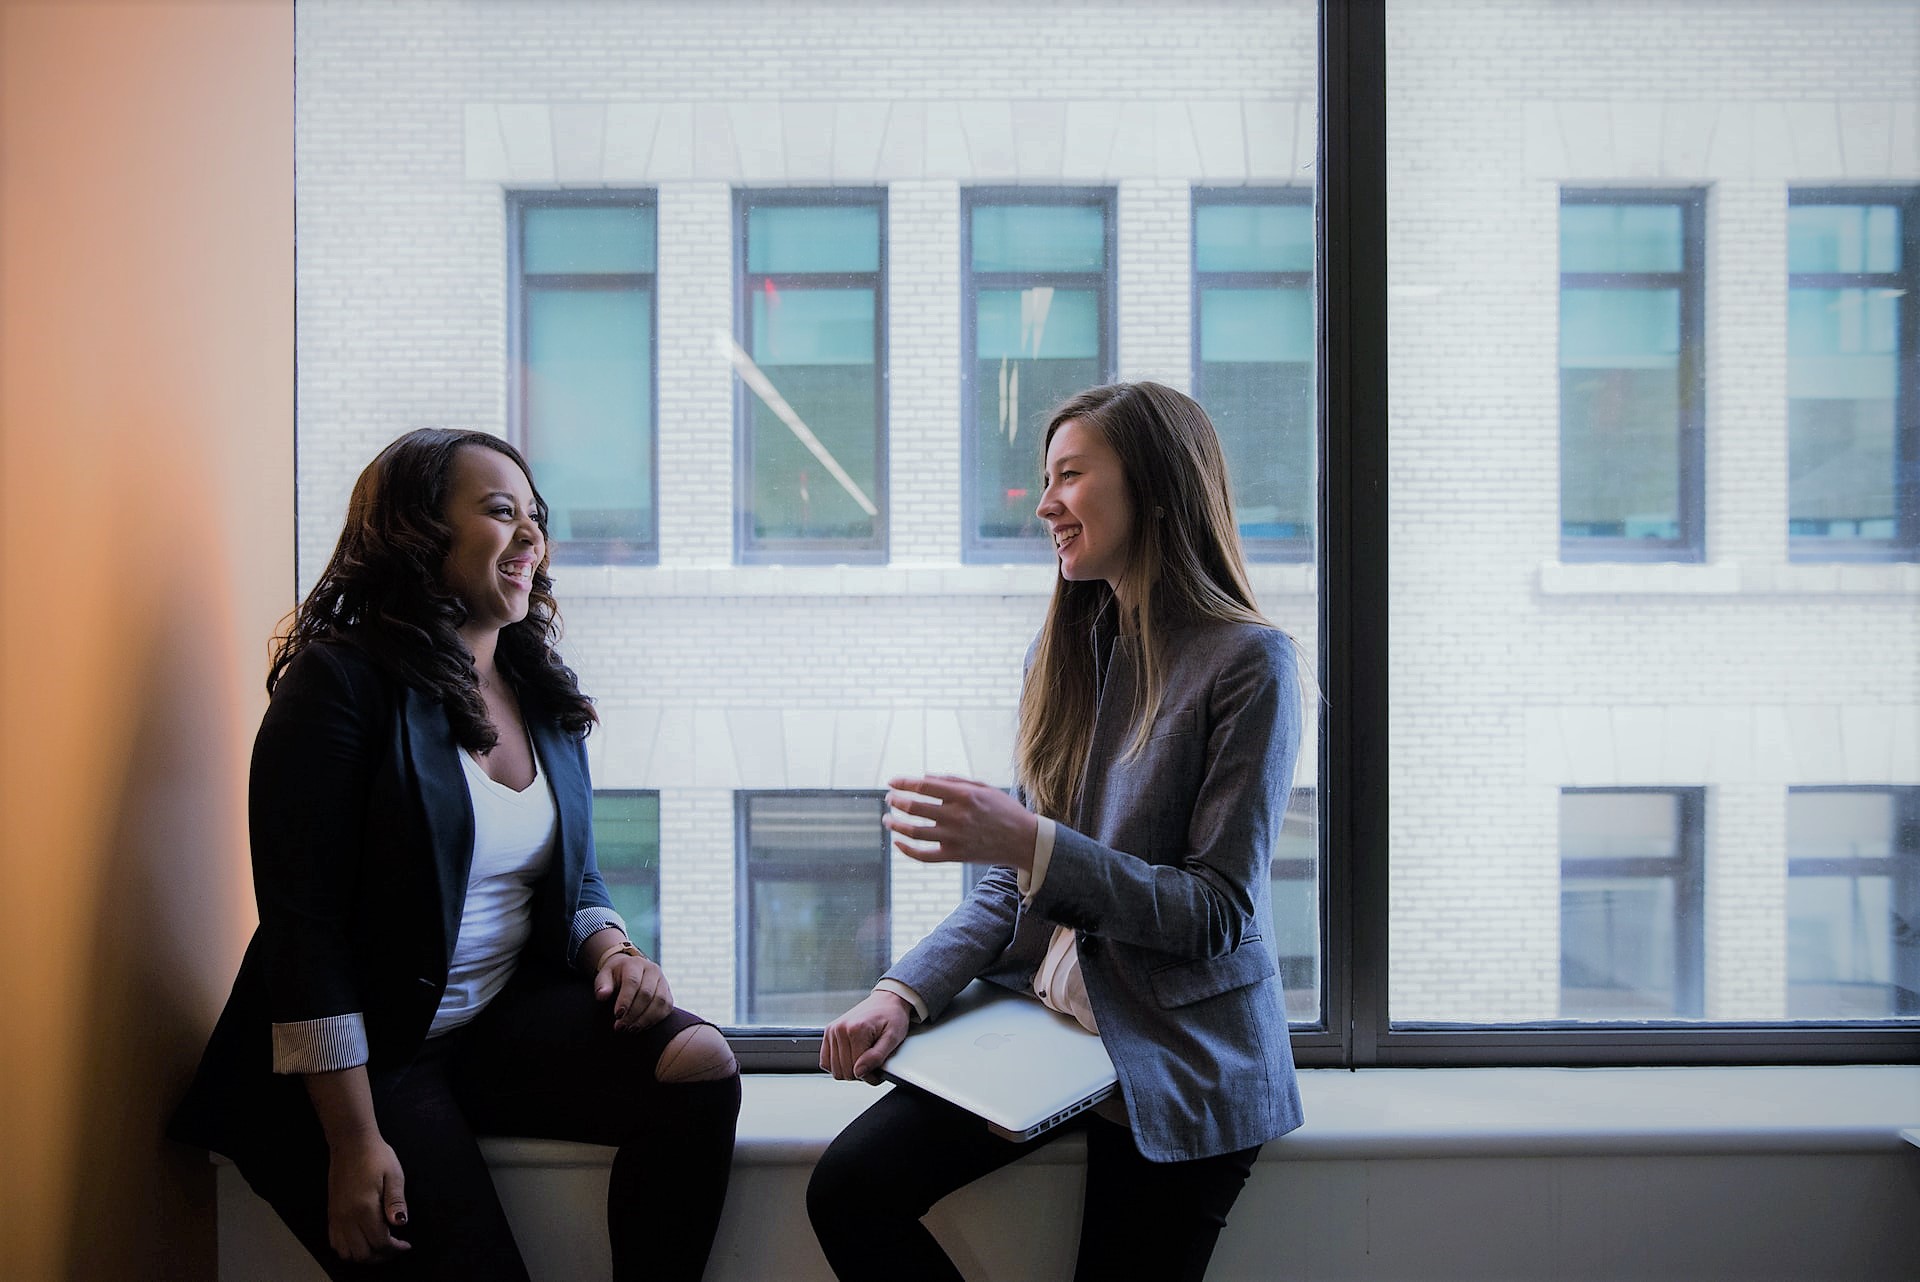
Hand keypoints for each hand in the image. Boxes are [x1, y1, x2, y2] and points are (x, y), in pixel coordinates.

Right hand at [324, 1134, 409, 1262]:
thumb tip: (401, 1223)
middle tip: (394, 1247)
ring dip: (364, 1255)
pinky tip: (361, 1240)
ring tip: (379, 1246)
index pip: (380, 1242)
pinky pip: (334, 1242)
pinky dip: (348, 1249)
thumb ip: (396, 1201)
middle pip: (362, 1253)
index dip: (395, 1249)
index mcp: (365, 1208)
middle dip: (381, 1256)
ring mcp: (336, 1217)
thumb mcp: (394, 1174)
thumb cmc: (375, 1155)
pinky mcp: (331, 1214)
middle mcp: (347, 1217)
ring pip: (346, 1252)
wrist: (351, 1143)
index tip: (405, 1245)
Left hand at [595, 950, 674, 1030]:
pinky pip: (666, 1008)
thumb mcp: (604, 977)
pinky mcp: (668, 993)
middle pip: (647, 994)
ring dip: (645, 1019)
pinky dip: (655, 1020)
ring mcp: (663, 981)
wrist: (630, 971)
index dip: (626, 1000)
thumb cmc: (615, 976)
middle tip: (621, 1027)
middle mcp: (652, 970)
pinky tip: (641, 1026)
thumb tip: (602, 996)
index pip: (633, 981)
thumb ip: (602, 985)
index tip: (617, 1015)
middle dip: (633, 1013)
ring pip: (659, 1002)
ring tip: (630, 1029)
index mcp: (635, 964)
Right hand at [820, 990, 910, 1084]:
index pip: (856, 1069)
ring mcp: (832, 1030)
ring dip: (849, 1071)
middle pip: (844, 1071)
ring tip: (862, 1062)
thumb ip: (876, 1057)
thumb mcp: (892, 1038)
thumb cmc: (892, 1017)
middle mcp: (840, 1029)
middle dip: (859, 1074)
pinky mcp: (828, 1032)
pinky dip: (837, 1066)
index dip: (870, 1076)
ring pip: (834, 1070)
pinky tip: (850, 1059)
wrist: (887, 1000)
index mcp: (856, 1029)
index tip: (878, 1072)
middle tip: (872, 1066)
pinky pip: (825, 1061)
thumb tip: (859, 1072)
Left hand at [883, 775, 1038, 870]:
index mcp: (963, 795)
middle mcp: (957, 816)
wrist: (1023, 840)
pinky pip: (924, 856)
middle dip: (896, 801)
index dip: (903, 783)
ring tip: (887, 819)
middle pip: (914, 807)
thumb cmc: (1003, 809)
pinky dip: (907, 850)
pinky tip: (898, 843)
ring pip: (914, 832)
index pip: (923, 786)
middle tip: (889, 799)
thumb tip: (923, 777)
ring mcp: (955, 838)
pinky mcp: (955, 855)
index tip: (892, 782)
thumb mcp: (982, 787)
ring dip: (895, 825)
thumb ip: (952, 781)